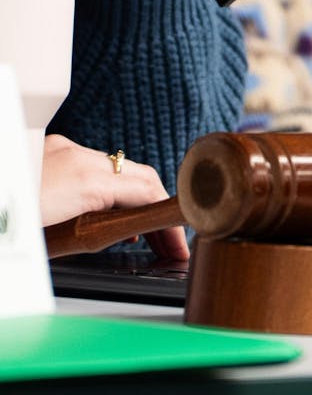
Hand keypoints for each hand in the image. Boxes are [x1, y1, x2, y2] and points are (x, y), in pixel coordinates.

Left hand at [40, 134, 188, 259]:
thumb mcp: (55, 242)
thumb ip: (97, 232)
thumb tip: (128, 235)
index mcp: (85, 181)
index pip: (149, 195)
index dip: (169, 223)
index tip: (178, 245)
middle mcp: (78, 158)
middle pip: (143, 177)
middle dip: (160, 209)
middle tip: (168, 242)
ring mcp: (64, 150)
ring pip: (121, 169)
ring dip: (137, 198)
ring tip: (140, 233)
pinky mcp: (50, 149)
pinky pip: (96, 163)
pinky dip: (111, 185)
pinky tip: (108, 209)